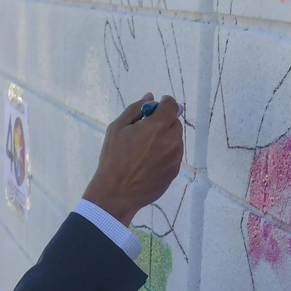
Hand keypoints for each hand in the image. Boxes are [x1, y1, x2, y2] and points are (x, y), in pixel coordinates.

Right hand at [80, 93, 183, 225]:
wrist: (117, 192)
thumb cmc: (113, 158)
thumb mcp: (117, 128)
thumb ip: (136, 109)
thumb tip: (150, 97)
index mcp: (157, 127)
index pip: (172, 105)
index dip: (165, 102)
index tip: (156, 106)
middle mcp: (171, 141)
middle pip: (175, 122)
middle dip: (163, 121)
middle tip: (146, 130)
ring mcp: (175, 158)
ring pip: (176, 139)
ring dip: (165, 138)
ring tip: (145, 148)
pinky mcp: (175, 171)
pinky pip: (174, 155)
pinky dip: (165, 153)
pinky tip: (149, 161)